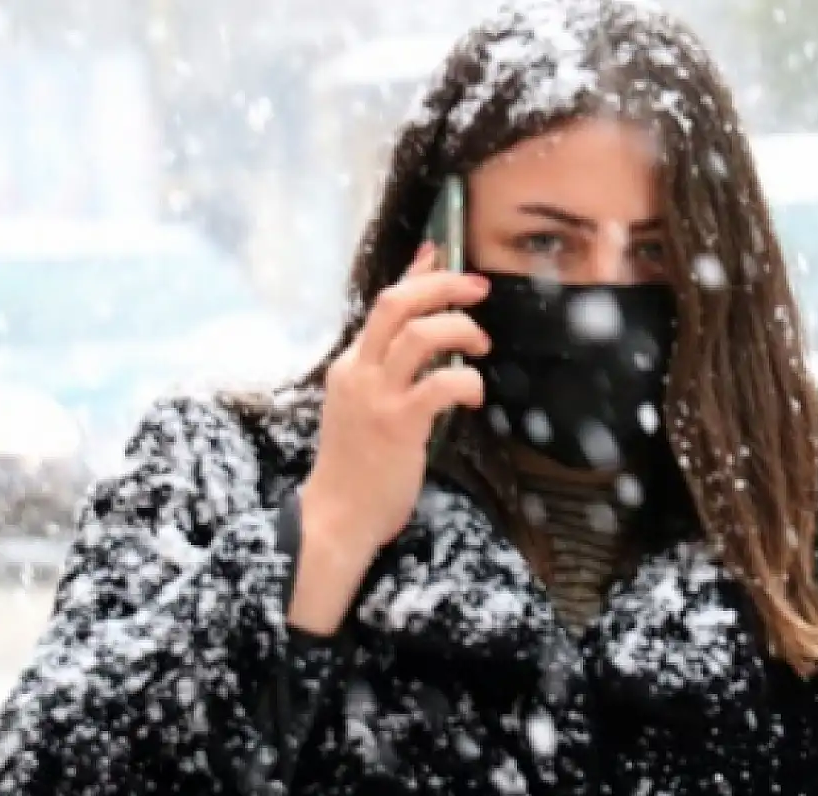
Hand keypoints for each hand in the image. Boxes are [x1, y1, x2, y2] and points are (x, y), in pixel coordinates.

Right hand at [288, 244, 490, 633]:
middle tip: (478, 290)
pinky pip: (439, 384)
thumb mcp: (366, 406)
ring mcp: (376, 396)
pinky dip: (465, 380)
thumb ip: (390, 370)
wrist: (337, 516)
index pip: (385, 303)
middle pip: (398, 304)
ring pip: (419, 334)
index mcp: (351, 365)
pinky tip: (472, 395)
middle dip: (444, 286)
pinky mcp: (397, 424)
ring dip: (460, 329)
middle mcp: (359, 372)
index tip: (447, 256)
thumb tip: (419, 338)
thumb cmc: (357, 466)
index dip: (419, 274)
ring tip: (481, 347)